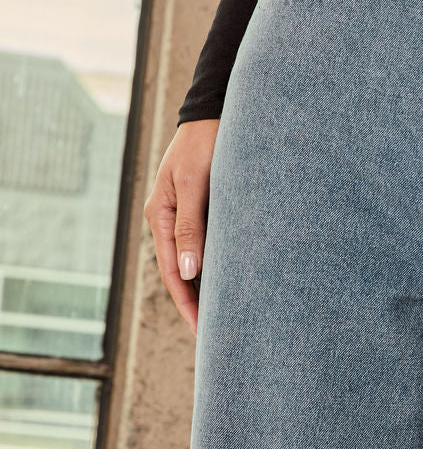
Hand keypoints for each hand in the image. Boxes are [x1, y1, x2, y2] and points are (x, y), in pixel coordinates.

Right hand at [143, 118, 218, 337]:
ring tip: (229, 316)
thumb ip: (190, 226)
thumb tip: (188, 273)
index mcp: (161, 216)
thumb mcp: (194, 184)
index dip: (188, 304)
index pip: (174, 273)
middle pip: (184, 273)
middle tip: (219, 335)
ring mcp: (188, 215)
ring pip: (197, 261)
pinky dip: (219, 266)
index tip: (204, 331)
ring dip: (210, 287)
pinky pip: (210, 246)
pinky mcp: (206, 208)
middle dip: (198, 304)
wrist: (216, 112)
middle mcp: (171, 220)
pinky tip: (236, 281)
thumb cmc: (205, 144)